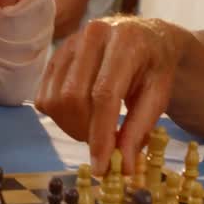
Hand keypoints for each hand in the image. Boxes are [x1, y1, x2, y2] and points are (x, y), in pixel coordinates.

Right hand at [35, 18, 183, 175]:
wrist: (147, 38)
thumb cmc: (155, 68)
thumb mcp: (159, 96)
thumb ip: (140, 129)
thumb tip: (123, 167)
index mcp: (126, 43)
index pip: (104, 94)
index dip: (100, 135)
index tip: (102, 167)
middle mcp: (93, 36)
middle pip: (73, 97)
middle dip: (85, 132)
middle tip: (103, 145)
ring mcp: (70, 43)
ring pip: (55, 98)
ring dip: (71, 126)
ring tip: (94, 128)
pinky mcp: (55, 54)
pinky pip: (43, 95)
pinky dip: (59, 116)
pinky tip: (81, 115)